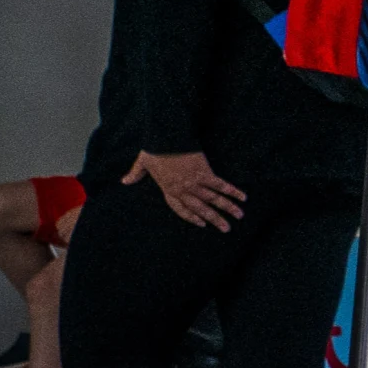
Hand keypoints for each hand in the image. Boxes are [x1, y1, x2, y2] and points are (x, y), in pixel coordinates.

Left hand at [126, 151, 243, 230]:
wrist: (166, 138)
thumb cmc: (154, 149)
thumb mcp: (142, 163)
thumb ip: (135, 174)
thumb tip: (124, 181)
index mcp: (169, 189)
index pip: (182, 209)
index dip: (193, 217)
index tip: (203, 224)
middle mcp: (183, 190)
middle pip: (201, 208)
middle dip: (215, 219)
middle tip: (226, 229)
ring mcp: (195, 182)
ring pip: (213, 199)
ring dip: (228, 208)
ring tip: (239, 216)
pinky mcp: (205, 172)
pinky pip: (220, 185)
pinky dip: (232, 191)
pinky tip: (243, 197)